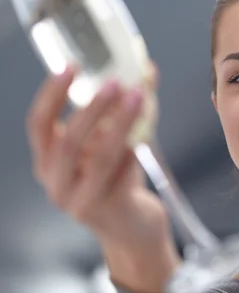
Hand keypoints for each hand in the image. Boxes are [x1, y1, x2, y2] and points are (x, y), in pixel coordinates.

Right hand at [26, 63, 180, 292]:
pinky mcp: (108, 210)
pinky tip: (146, 138)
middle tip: (115, 82)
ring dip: (120, 123)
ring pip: (99, 157)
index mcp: (48, 160)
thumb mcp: (110, 141)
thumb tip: (146, 69)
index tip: (71, 65)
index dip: (52, 94)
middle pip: (67, 141)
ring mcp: (80, 201)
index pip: (38, 124)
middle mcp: (57, 182)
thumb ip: (121, 108)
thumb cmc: (117, 178)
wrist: (132, 226)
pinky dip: (135, 150)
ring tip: (138, 97)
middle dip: (92, 107)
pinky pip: (123, 173)